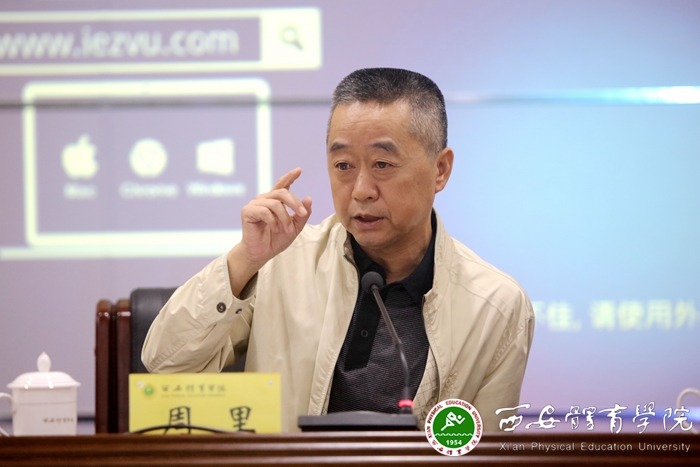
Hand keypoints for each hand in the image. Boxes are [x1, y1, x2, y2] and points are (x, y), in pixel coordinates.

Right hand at [227, 168, 311, 295]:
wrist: (262, 253)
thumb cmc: (276, 239)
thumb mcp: (295, 227)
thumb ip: (302, 214)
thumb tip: (309, 198)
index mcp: (275, 201)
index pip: (283, 184)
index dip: (290, 176)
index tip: (299, 170)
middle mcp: (264, 199)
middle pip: (283, 192)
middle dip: (295, 203)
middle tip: (302, 215)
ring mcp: (255, 204)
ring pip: (275, 203)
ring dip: (285, 218)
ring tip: (287, 230)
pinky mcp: (247, 211)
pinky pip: (264, 211)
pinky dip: (273, 221)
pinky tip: (275, 229)